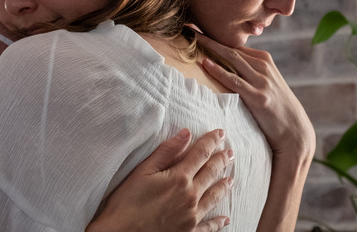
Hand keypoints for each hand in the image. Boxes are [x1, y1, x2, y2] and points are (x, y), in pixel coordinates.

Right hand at [88, 129, 233, 231]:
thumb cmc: (126, 203)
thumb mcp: (142, 172)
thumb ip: (166, 152)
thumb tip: (186, 134)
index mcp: (179, 178)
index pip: (201, 154)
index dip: (211, 141)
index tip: (220, 133)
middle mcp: (190, 196)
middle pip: (211, 173)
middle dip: (222, 161)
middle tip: (230, 153)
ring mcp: (191, 216)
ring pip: (214, 197)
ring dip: (223, 186)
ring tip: (231, 179)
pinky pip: (209, 227)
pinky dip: (218, 223)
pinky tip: (225, 219)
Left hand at [196, 34, 314, 157]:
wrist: (294, 130)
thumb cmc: (276, 106)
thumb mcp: (265, 81)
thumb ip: (250, 70)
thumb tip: (226, 63)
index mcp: (264, 59)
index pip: (235, 45)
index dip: (215, 37)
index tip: (197, 30)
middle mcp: (264, 66)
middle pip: (231, 48)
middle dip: (210, 38)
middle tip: (191, 29)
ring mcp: (262, 81)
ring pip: (232, 59)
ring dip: (212, 48)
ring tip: (194, 39)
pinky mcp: (258, 97)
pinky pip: (234, 81)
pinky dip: (219, 71)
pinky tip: (206, 63)